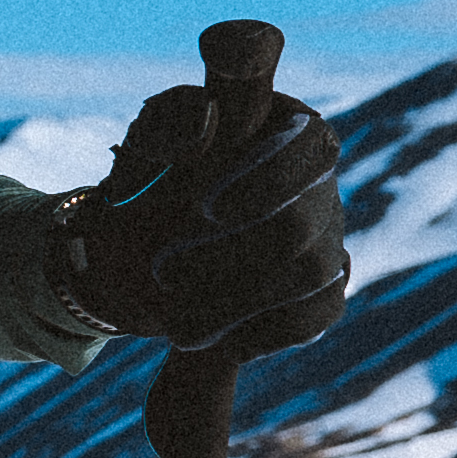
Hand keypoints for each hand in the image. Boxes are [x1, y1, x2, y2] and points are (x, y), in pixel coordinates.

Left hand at [58, 75, 348, 355]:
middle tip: (164, 272)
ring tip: (177, 323)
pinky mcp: (323, 285)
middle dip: (226, 256)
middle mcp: (316, 176)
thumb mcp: (139, 153)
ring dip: (236, 302)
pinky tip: (225, 340)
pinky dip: (269, 331)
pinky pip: (319, 312)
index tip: (204, 209)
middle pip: (303, 220)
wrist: (130, 259)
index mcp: (281, 126)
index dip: (268, 178)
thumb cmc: (140, 191)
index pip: (307, 144)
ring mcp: (326, 230)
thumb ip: (167, 130)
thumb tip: (207, 116)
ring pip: (311, 272)